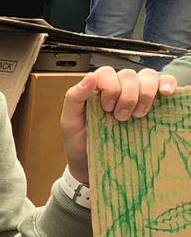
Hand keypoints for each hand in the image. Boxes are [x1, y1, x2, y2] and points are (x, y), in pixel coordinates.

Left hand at [60, 65, 177, 184]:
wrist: (91, 164)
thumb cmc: (80, 141)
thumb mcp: (69, 121)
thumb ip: (74, 97)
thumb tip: (90, 77)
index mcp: (97, 88)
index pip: (107, 72)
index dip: (110, 87)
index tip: (106, 108)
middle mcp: (117, 87)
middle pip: (129, 75)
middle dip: (126, 96)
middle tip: (121, 117)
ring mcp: (136, 94)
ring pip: (148, 77)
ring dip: (145, 94)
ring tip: (138, 115)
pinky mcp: (152, 103)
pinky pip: (164, 83)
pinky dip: (167, 84)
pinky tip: (166, 94)